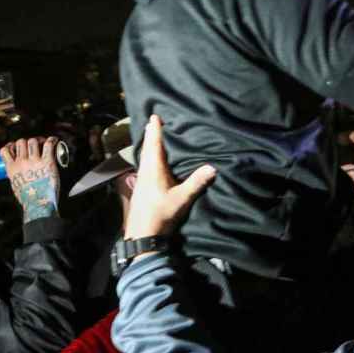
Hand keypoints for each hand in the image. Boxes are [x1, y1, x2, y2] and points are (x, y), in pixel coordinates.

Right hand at [1, 137, 60, 223]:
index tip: (15, 147)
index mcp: (11, 168)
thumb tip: (18, 174)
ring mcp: (34, 161)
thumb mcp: (15, 185)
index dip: (10, 146)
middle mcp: (21, 162)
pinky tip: (53, 140)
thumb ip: (16, 176)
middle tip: (32, 145)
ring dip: (38, 141)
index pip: (5, 150)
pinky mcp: (47, 162)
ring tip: (42, 143)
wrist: (38, 203)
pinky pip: (48, 145)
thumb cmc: (28, 198)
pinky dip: (51, 140)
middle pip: (21, 142)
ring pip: (32, 141)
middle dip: (26, 142)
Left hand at [124, 115, 215, 239]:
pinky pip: (144, 167)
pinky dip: (148, 158)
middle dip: (150, 136)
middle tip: (152, 123)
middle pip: (147, 149)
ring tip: (152, 138)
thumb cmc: (161, 215)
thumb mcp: (182, 199)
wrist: (142, 236)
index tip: (154, 116)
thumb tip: (212, 167)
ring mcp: (141, 182)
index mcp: (153, 170)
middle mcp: (145, 173)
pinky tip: (151, 162)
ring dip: (148, 147)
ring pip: (144, 158)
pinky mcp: (141, 190)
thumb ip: (196, 182)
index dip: (155, 130)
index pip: (154, 145)